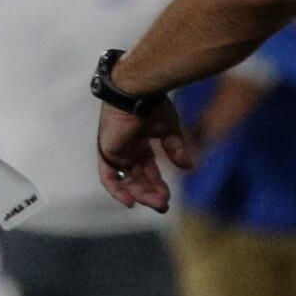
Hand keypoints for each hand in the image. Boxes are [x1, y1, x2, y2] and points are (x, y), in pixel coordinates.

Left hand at [96, 99, 194, 214]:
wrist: (138, 90)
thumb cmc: (153, 104)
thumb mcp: (169, 129)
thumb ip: (175, 148)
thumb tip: (188, 167)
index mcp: (139, 143)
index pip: (147, 169)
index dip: (156, 184)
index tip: (167, 197)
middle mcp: (126, 149)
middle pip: (136, 178)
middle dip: (150, 193)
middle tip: (163, 205)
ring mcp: (116, 150)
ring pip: (126, 180)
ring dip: (140, 194)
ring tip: (156, 203)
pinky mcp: (107, 150)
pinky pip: (109, 177)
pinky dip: (117, 190)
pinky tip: (130, 202)